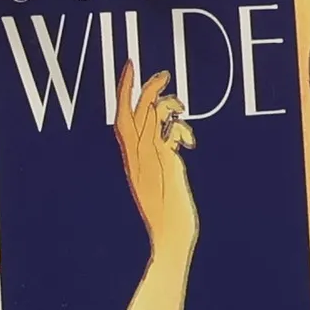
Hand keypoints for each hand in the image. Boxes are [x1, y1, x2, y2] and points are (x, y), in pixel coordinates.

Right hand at [113, 65, 197, 257]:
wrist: (169, 239)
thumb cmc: (167, 215)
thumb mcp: (158, 180)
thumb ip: (160, 158)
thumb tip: (170, 138)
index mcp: (132, 161)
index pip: (122, 119)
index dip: (124, 92)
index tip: (130, 70)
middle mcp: (137, 158)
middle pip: (132, 112)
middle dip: (142, 87)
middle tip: (161, 72)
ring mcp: (150, 161)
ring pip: (150, 117)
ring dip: (168, 104)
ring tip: (181, 108)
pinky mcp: (166, 165)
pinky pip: (167, 132)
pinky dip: (178, 127)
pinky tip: (187, 140)